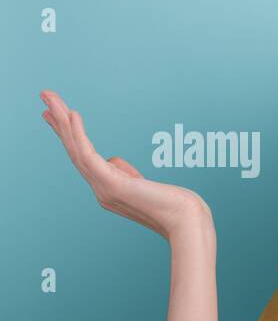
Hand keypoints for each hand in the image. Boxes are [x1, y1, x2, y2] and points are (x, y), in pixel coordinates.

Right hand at [40, 90, 211, 239]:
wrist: (188, 224)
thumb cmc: (177, 206)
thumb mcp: (147, 185)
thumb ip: (128, 174)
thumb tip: (113, 161)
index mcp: (108, 190)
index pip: (83, 158)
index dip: (70, 136)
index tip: (60, 115)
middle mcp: (101, 190)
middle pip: (74, 151)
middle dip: (59, 123)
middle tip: (45, 97)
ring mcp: (104, 189)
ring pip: (76, 149)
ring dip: (62, 120)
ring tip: (49, 96)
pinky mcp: (112, 185)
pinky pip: (89, 155)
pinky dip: (79, 134)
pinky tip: (72, 114)